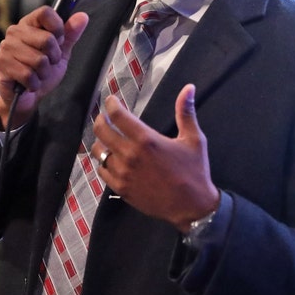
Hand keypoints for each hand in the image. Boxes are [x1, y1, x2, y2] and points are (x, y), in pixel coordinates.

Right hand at [0, 6, 88, 129]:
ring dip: (43, 73)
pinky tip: (29, 83)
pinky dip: (34, 83)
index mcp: (29, 24)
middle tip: (47, 64)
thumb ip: (70, 35)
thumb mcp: (61, 53)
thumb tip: (82, 17)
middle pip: (46, 39)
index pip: (45, 12)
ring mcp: (6, 47)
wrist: (27, 97)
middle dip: (53, 57)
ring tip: (37, 74)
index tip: (59, 41)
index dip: (58, 28)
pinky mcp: (1, 64)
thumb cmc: (41, 72)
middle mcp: (15, 32)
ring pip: (39, 60)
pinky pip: (28, 75)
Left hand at [92, 84, 218, 231]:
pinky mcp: (121, 188)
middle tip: (104, 117)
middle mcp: (130, 155)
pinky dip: (103, 163)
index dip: (110, 105)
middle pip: (102, 131)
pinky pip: (102, 171)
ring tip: (106, 138)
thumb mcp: (194, 139)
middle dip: (100, 120)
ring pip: (99, 152)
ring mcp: (123, 173)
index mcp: (146, 140)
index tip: (110, 100)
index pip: (118, 116)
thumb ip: (185, 112)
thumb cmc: (194, 171)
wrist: (192, 206)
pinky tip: (110, 160)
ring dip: (101, 142)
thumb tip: (189, 87)